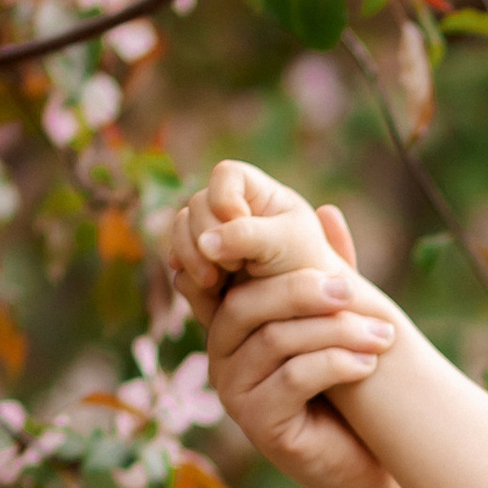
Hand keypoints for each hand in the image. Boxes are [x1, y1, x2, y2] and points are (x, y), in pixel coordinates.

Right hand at [164, 157, 331, 309]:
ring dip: (191, 256)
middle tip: (233, 267)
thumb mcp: (285, 245)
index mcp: (256, 192)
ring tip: (215, 282)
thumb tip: (204, 242)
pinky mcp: (202, 263)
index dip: (225, 199)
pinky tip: (208, 289)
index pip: (226, 175)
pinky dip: (188, 275)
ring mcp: (212, 236)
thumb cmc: (309, 269)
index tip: (240, 226)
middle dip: (207, 236)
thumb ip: (247, 236)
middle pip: (196, 205)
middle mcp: (230, 209)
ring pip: (180, 231)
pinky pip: (178, 262)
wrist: (306, 312)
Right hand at [200, 200, 403, 487]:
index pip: (236, 280)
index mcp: (233, 326)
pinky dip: (336, 364)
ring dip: (335, 332)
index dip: (269, 265)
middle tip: (357, 291)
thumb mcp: (338, 321)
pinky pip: (293, 378)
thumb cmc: (348, 389)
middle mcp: (221, 357)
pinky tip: (368, 364)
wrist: (366, 462)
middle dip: (306, 292)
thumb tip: (327, 210)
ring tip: (382, 335)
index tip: (333, 266)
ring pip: (276, 341)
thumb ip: (329, 270)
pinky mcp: (258, 425)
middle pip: (249, 305)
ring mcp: (234, 393)